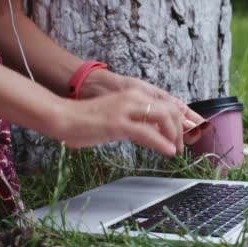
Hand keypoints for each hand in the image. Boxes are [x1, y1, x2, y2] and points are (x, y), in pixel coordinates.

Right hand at [81, 69, 207, 145]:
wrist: (63, 117)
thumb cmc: (85, 120)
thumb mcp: (116, 118)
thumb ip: (134, 123)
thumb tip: (150, 135)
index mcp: (133, 95)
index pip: (165, 104)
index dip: (179, 120)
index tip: (184, 135)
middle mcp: (133, 97)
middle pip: (170, 109)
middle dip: (180, 128)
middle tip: (180, 145)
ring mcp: (126, 109)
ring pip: (164, 118)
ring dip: (174, 135)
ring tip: (176, 150)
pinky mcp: (119, 123)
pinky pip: (148, 133)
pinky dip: (162, 142)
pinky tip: (168, 151)